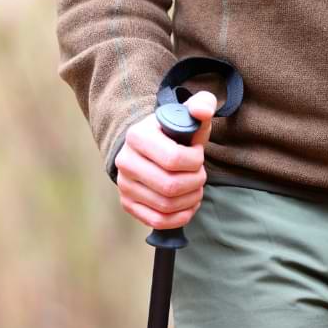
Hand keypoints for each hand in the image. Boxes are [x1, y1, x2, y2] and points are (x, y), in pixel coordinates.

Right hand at [114, 91, 216, 229]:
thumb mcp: (187, 116)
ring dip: (191, 199)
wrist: (149, 149)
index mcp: (137, 136)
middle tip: (199, 173)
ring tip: (195, 187)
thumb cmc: (174, 134)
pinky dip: (181, 216)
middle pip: (171, 186)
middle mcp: (125, 162)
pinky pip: (158, 221)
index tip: (197, 153)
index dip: (195, 161)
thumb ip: (201, 106)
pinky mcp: (128, 204)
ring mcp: (124, 185)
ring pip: (167, 205)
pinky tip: (188, 204)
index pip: (174, 159)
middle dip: (196, 182)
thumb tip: (203, 111)